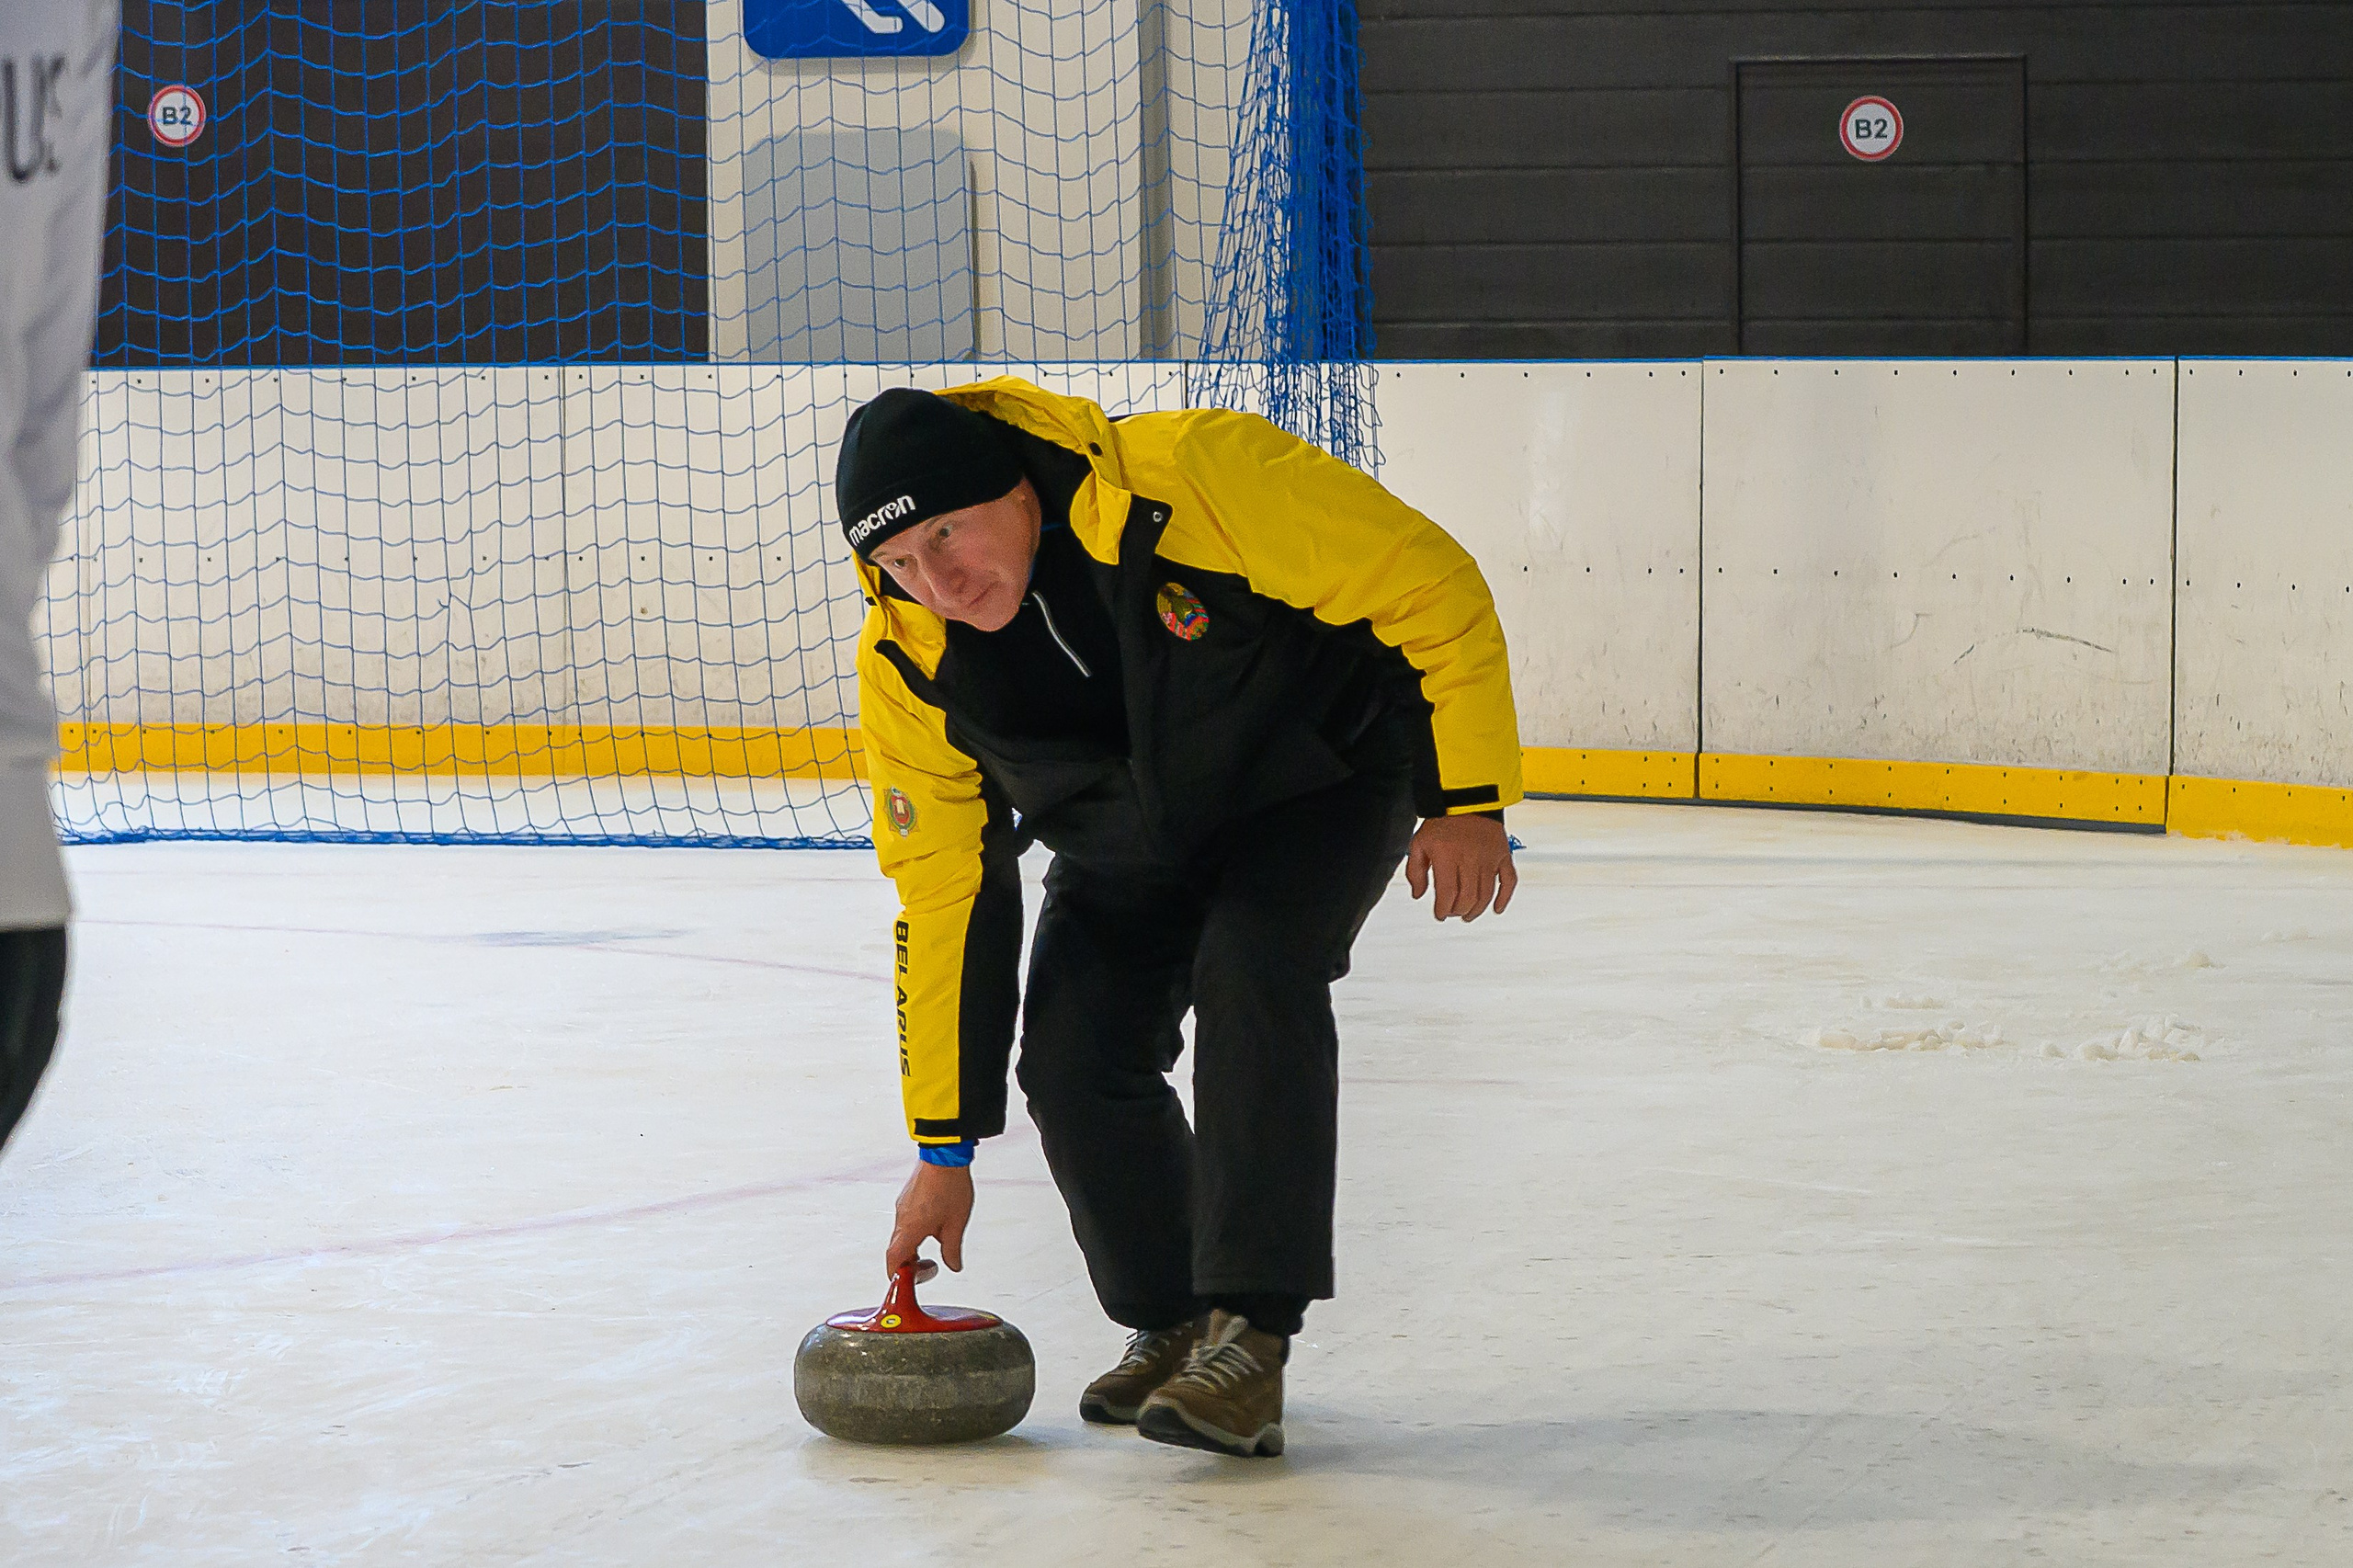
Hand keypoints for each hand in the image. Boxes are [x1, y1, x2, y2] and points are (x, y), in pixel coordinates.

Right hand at [886, 1160, 972, 1278]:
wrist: (944, 1154)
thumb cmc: (950, 1186)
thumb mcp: (956, 1224)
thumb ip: (952, 1249)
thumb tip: (953, 1266)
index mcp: (910, 1230)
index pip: (893, 1261)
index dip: (898, 1276)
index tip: (909, 1283)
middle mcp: (901, 1219)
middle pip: (896, 1250)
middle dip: (909, 1264)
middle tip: (927, 1268)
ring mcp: (902, 1206)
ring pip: (901, 1236)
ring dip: (913, 1247)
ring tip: (934, 1247)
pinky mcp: (907, 1198)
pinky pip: (905, 1222)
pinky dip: (914, 1232)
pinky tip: (933, 1226)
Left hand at [1405, 813, 1516, 920]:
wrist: (1466, 799)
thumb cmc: (1441, 821)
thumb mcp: (1418, 843)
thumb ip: (1415, 871)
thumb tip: (1418, 895)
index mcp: (1447, 856)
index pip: (1447, 894)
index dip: (1442, 910)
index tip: (1439, 914)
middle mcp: (1470, 859)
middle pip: (1467, 898)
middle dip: (1458, 911)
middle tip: (1452, 912)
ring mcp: (1489, 858)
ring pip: (1486, 894)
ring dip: (1477, 910)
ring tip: (1468, 914)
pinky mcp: (1503, 855)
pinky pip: (1509, 881)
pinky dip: (1505, 898)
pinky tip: (1497, 909)